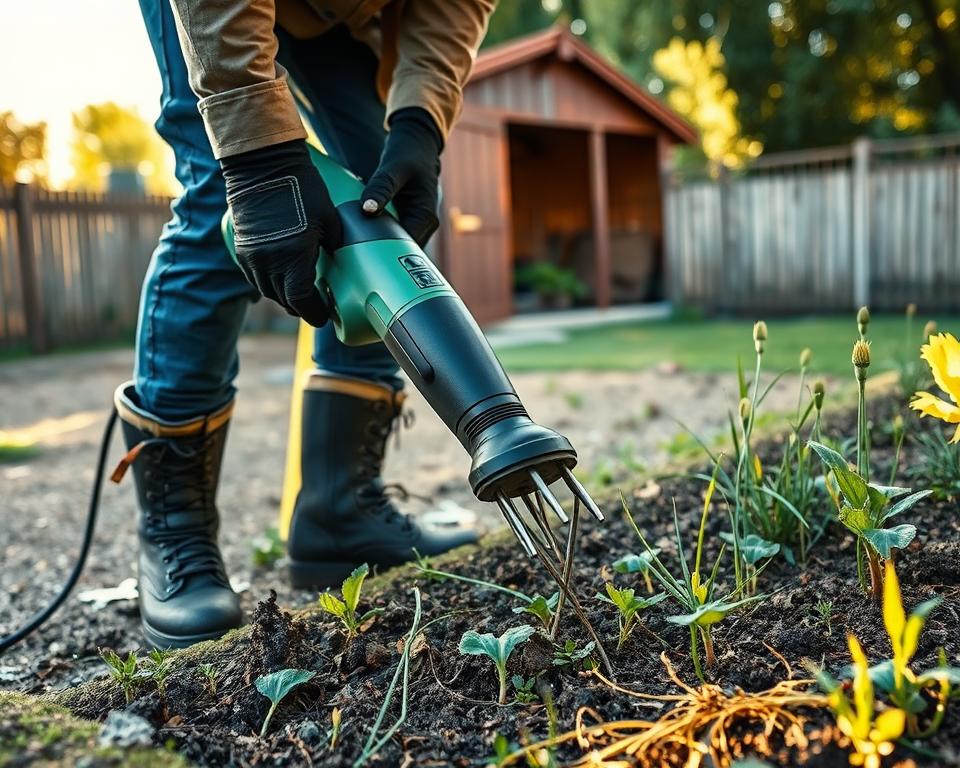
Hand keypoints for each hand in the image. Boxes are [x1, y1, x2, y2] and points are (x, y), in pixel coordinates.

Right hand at [221, 140, 340, 326]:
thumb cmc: (303, 189)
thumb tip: (346, 264)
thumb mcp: (330, 220)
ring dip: (285, 297)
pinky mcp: (242, 249)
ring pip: (269, 292)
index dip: (315, 314)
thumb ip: (337, 247)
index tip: (325, 317)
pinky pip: (255, 279)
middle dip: (302, 307)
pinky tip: (282, 279)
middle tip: (317, 306)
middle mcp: (269, 262)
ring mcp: (253, 257)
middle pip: (285, 301)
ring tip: (300, 293)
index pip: (303, 301)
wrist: (264, 166)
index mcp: (294, 257)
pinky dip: (269, 284)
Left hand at [361, 107, 441, 246]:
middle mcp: (425, 224)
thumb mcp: (393, 167)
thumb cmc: (408, 152)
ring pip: (399, 245)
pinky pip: (394, 235)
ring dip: (380, 246)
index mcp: (425, 215)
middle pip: (404, 251)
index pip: (407, 247)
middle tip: (353, 255)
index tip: (363, 256)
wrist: (418, 142)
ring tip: (355, 249)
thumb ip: (381, 188)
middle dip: (381, 254)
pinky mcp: (408, 219)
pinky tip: (362, 237)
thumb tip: (367, 210)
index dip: (386, 254)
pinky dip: (380, 237)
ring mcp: (417, 223)